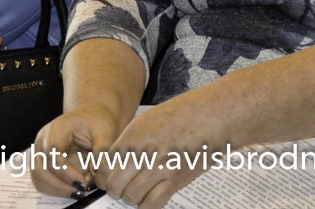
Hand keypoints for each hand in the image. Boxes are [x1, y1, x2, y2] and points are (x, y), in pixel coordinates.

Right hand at [31, 102, 121, 200]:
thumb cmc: (96, 121)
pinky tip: (72, 189)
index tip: (83, 184)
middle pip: (40, 169)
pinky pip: (42, 182)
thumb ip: (103, 150)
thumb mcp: (105, 131)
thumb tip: (97, 173)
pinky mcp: (44, 164)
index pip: (52, 154)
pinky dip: (56, 190)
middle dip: (59, 186)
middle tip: (80, 192)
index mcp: (56, 129)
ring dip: (56, 190)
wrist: (90, 117)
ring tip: (78, 192)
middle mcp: (43, 141)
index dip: (65, 172)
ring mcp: (41, 153)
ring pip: (38, 178)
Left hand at [97, 94, 225, 208]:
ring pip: (131, 196)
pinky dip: (147, 205)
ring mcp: (161, 167)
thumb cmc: (181, 115)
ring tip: (136, 192)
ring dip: (131, 198)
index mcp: (134, 136)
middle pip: (115, 184)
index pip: (105, 165)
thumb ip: (130, 141)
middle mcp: (144, 152)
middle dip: (114, 190)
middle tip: (120, 188)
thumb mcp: (148, 121)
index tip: (106, 179)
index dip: (102, 177)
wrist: (211, 116)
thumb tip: (115, 161)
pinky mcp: (177, 180)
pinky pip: (153, 203)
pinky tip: (149, 198)